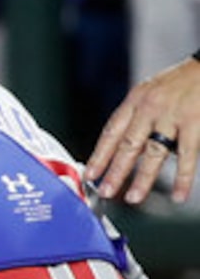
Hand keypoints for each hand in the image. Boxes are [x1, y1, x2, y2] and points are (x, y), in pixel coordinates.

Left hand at [87, 56, 199, 204]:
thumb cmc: (182, 81)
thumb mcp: (152, 92)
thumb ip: (140, 119)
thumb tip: (130, 150)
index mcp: (135, 100)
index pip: (111, 132)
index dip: (99, 155)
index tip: (90, 173)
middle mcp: (149, 108)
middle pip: (127, 144)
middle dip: (114, 171)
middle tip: (105, 191)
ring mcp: (172, 115)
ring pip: (153, 153)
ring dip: (142, 178)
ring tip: (133, 197)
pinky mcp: (194, 122)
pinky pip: (187, 156)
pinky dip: (183, 178)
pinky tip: (179, 194)